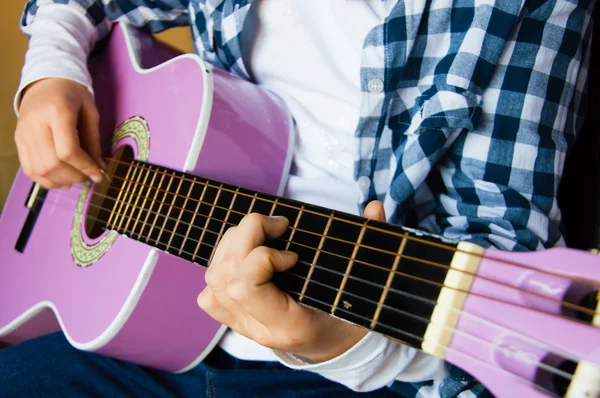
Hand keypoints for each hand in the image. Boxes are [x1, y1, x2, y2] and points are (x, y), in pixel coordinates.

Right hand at [14, 78, 104, 188]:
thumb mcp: (91, 112)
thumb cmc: (73, 95)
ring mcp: (23, 133)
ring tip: (77, 177)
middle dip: (75, 175)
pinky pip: (29, 169)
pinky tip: (62, 179)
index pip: (68, 151)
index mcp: (56, 112)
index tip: (99, 175)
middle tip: (88, 176)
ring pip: (40, 169)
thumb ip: (94, 141)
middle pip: (53, 163)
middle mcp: (35, 123)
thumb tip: (100, 169)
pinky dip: (46, 179)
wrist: (46, 81)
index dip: (85, 167)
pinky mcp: (18, 140)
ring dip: (62, 180)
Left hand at [197, 200, 386, 361]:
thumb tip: (376, 207)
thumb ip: (370, 245)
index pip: (246, 287)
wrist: (333, 350)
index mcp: (291, 325)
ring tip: (262, 233)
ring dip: (231, 244)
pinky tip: (246, 256)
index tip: (292, 253)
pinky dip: (220, 267)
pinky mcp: (235, 320)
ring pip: (212, 280)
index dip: (262, 257)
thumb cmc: (349, 319)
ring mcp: (244, 325)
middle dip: (246, 236)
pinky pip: (209, 295)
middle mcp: (259, 327)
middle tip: (278, 226)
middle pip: (225, 275)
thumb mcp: (363, 288)